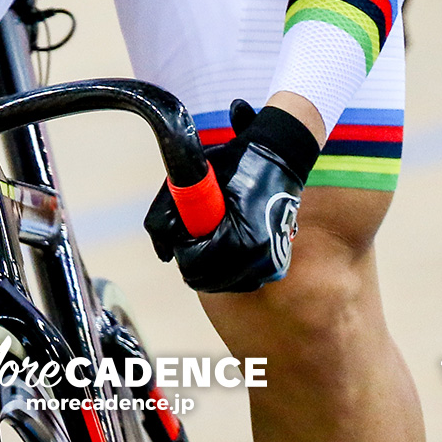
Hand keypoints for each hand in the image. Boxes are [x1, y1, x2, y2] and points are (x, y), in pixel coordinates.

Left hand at [144, 100, 319, 292]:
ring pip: (220, 282)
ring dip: (209, 263)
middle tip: (198, 227)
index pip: (192, 264)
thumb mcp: (193, 179)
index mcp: (244, 241)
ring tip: (216, 229)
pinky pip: (237, 279)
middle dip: (193, 255)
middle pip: (204, 280)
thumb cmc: (235, 164)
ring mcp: (270, 267)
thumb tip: (163, 254)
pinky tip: (228, 240)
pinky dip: (226, 266)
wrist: (278, 158)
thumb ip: (164, 215)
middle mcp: (261, 261)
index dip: (181, 243)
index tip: (187, 222)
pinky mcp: (275, 266)